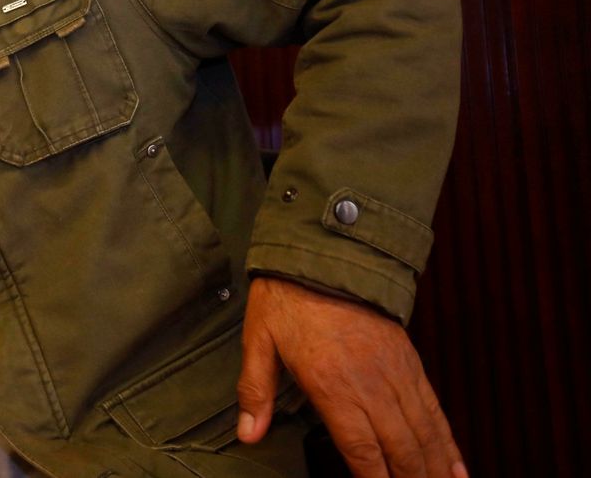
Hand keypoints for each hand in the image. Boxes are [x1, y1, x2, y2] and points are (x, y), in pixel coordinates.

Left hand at [237, 276, 466, 477]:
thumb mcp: (258, 340)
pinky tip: (458, 469)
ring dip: (436, 470)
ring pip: (425, 435)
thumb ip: (255, 392)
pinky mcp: (411, 362)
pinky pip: (435, 410)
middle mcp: (372, 385)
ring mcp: (396, 374)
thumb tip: (248, 434)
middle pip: (401, 451)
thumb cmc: (286, 297)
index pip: (361, 450)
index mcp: (332, 385)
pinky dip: (448, 442)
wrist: (325, 251)